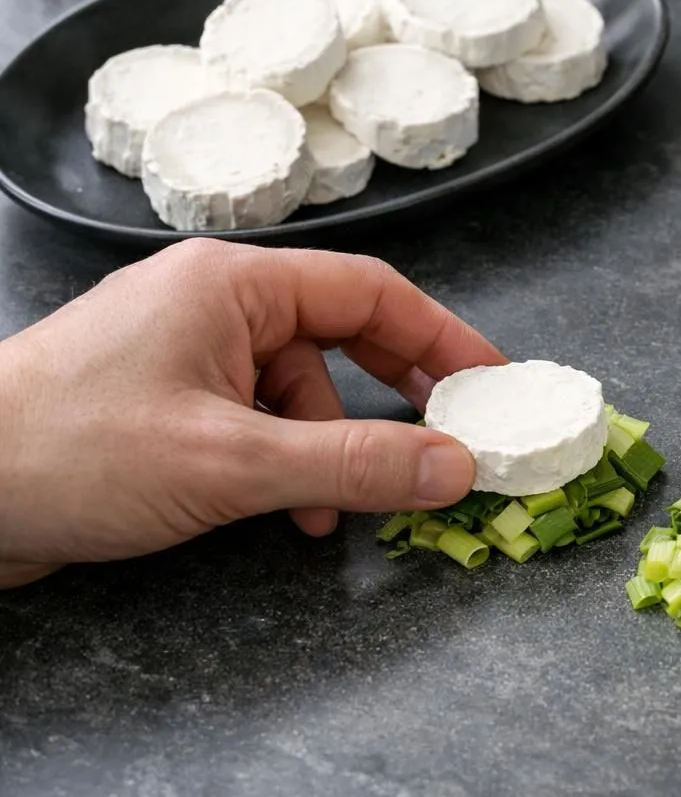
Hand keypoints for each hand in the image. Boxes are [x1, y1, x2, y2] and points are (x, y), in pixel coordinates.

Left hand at [0, 239, 505, 587]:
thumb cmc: (72, 451)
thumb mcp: (234, 463)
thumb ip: (354, 464)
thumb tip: (454, 467)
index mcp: (234, 283)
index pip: (371, 292)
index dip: (442, 338)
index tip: (492, 384)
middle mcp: (215, 303)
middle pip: (340, 335)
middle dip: (393, 395)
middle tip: (449, 436)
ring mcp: (186, 350)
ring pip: (299, 388)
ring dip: (330, 447)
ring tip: (338, 506)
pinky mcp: (165, 399)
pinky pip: (256, 419)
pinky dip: (284, 463)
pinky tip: (288, 513)